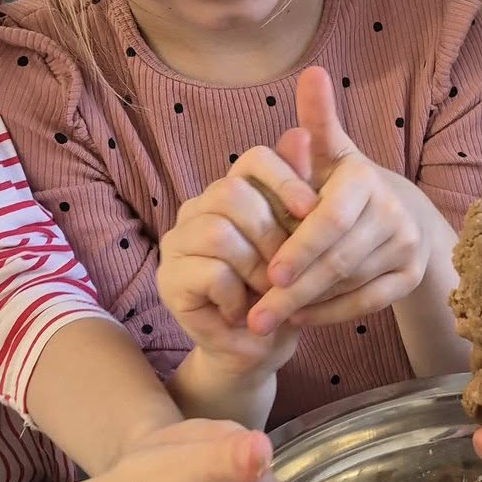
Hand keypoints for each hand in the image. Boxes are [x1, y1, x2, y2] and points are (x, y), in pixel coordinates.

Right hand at [157, 147, 319, 375]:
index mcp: (231, 192)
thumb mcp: (300, 242)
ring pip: (218, 232)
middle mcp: (198, 208)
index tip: (312, 210)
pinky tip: (245, 312)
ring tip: (267, 292)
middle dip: (271, 233)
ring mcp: (177, 242)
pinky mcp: (169, 279)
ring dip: (255, 267)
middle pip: (232, 193)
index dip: (285, 179)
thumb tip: (304, 133)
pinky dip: (239, 296)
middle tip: (287, 268)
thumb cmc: (283, 291)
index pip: (253, 159)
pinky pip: (211, 272)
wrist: (259, 348)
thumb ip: (298, 193)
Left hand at [247, 67, 428, 331]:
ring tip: (268, 318)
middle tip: (256, 315)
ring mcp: (406, 247)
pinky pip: (369, 302)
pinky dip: (332, 314)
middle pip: (339, 259)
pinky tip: (300, 319)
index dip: (300, 247)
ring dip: (308, 304)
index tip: (268, 273)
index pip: (331, 220)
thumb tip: (311, 72)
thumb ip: (315, 122)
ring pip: (351, 284)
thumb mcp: (329, 152)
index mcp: (366, 180)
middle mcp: (393, 213)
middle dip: (295, 289)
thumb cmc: (343, 184)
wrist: (399, 213)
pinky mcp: (410, 276)